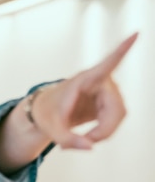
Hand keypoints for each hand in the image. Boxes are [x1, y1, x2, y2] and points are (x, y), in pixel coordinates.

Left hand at [32, 32, 137, 149]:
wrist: (46, 112)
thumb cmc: (47, 113)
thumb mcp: (51, 129)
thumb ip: (67, 140)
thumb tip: (90, 147)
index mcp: (85, 79)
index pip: (107, 64)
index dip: (123, 51)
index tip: (135, 34)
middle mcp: (101, 82)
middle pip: (117, 109)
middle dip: (103, 131)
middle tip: (84, 142)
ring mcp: (108, 91)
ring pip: (118, 117)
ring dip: (102, 133)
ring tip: (82, 139)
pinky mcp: (110, 102)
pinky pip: (115, 121)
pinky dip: (102, 133)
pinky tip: (88, 135)